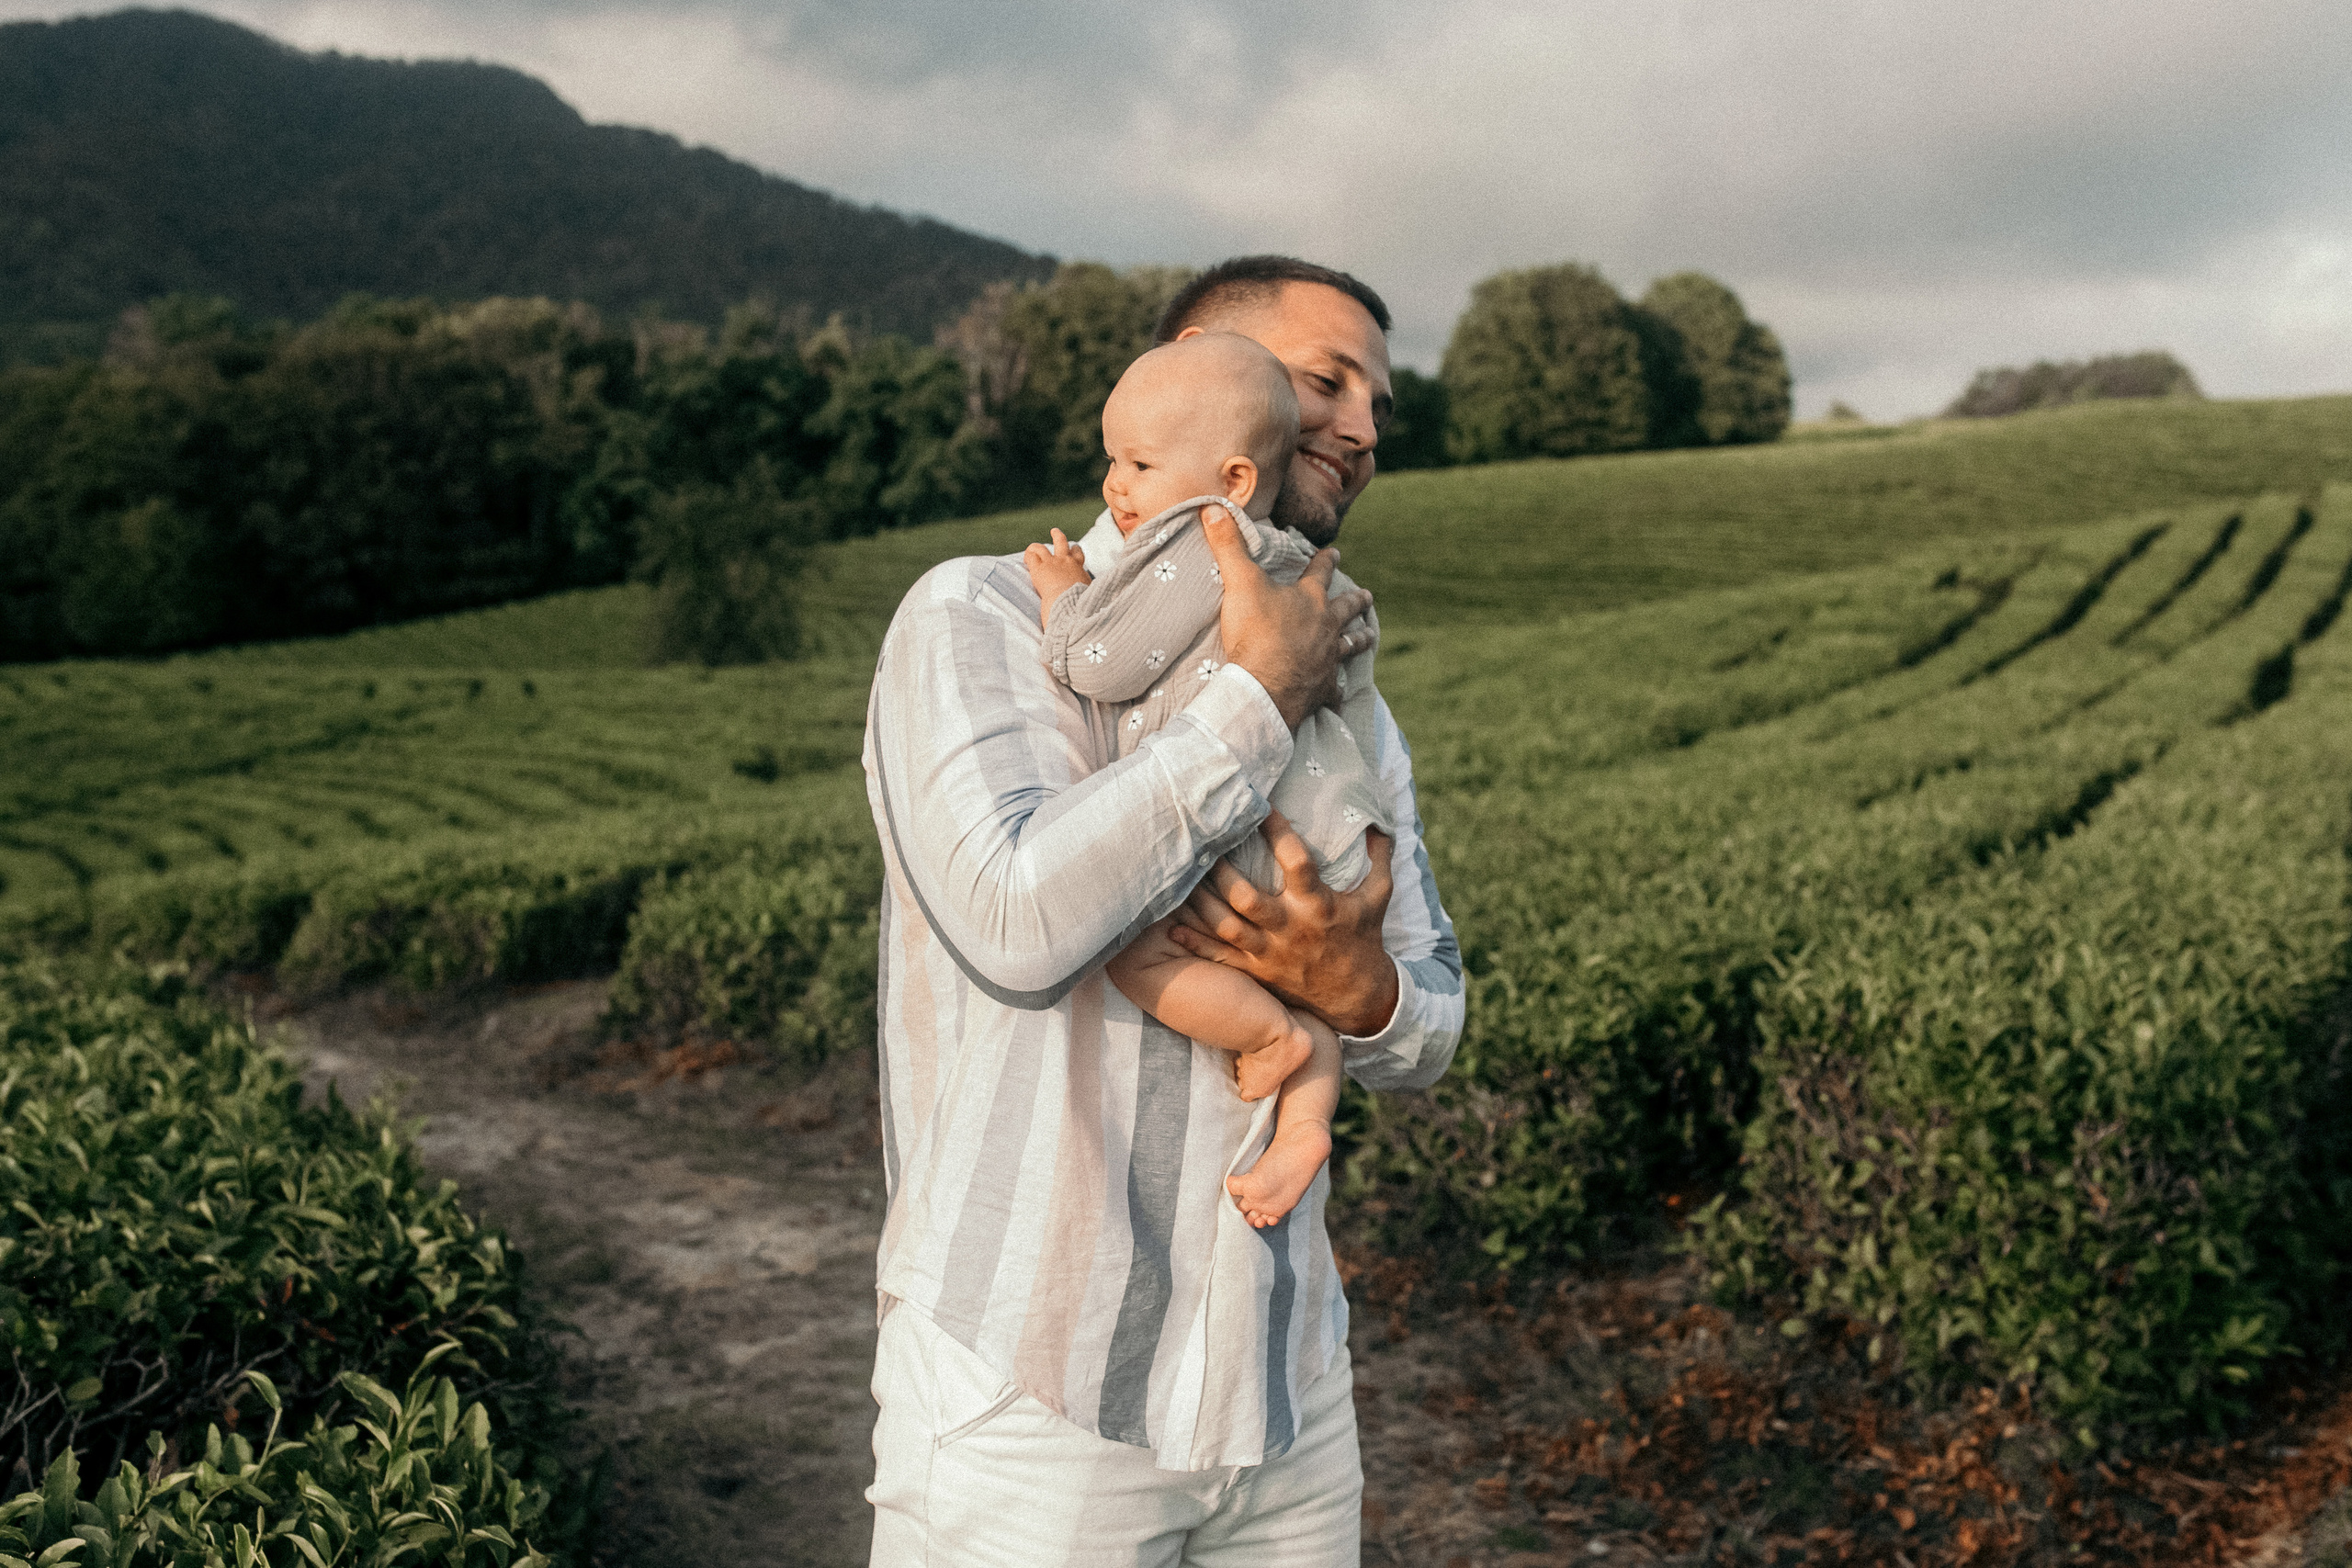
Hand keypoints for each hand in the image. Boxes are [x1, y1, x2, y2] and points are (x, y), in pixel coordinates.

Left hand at [1023, 529, 1091, 628]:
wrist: (1071, 602)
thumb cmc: (1082, 604)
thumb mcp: (1092, 597)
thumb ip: (1092, 598)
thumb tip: (1103, 611)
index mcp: (1079, 569)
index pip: (1078, 555)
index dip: (1075, 552)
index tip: (1073, 550)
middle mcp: (1066, 562)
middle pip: (1063, 543)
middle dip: (1058, 537)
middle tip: (1055, 532)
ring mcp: (1052, 563)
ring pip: (1043, 547)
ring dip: (1037, 546)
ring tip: (1034, 546)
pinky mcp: (1039, 569)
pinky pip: (1031, 556)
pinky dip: (1028, 555)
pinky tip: (1025, 558)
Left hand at [1171, 813, 1398, 1036]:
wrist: (1358, 999)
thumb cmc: (1365, 939)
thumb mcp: (1378, 896)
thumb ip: (1378, 857)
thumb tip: (1379, 820)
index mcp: (1319, 905)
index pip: (1297, 861)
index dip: (1278, 832)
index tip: (1261, 804)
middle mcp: (1290, 928)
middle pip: (1247, 898)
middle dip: (1222, 872)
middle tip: (1202, 842)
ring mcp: (1270, 953)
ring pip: (1226, 926)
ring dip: (1201, 902)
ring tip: (1180, 875)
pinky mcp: (1257, 971)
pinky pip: (1219, 956)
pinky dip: (1194, 941)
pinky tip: (1172, 924)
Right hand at [1198, 507, 1372, 728]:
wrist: (1264, 685)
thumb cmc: (1255, 633)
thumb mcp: (1239, 583)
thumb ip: (1228, 545)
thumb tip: (1212, 507)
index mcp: (1309, 599)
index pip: (1321, 572)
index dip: (1327, 560)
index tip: (1336, 552)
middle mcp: (1326, 626)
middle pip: (1347, 609)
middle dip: (1356, 600)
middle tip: (1368, 596)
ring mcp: (1328, 658)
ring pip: (1351, 645)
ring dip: (1360, 639)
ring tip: (1369, 636)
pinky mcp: (1322, 688)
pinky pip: (1334, 690)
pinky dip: (1337, 691)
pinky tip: (1340, 696)